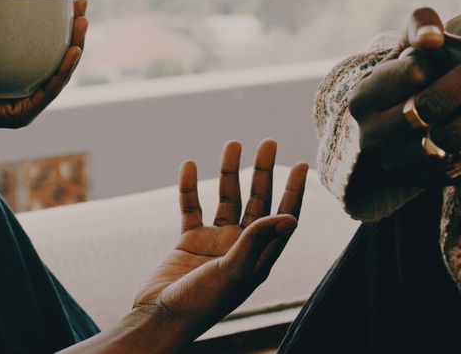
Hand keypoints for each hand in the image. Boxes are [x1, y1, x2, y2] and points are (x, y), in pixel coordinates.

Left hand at [0, 0, 88, 131]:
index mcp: (25, 72)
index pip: (53, 47)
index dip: (67, 25)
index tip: (76, 1)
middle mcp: (30, 89)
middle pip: (62, 60)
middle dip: (77, 33)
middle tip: (83, 9)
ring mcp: (27, 104)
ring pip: (60, 76)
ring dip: (76, 50)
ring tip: (82, 26)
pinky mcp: (20, 116)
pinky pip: (46, 93)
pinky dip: (61, 73)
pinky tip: (71, 54)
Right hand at [130, 140, 306, 337]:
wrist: (159, 318)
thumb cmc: (201, 303)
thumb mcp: (233, 272)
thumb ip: (257, 242)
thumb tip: (290, 218)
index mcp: (258, 259)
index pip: (282, 219)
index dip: (293, 193)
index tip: (300, 165)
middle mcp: (241, 248)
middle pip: (258, 202)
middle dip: (263, 172)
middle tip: (269, 142)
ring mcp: (215, 243)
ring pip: (226, 200)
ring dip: (230, 172)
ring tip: (233, 143)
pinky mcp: (189, 241)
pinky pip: (191, 208)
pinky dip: (190, 187)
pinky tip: (190, 165)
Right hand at [348, 7, 460, 190]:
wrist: (393, 136)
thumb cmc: (402, 80)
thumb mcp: (399, 51)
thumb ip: (417, 27)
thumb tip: (434, 38)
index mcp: (365, 99)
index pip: (404, 77)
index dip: (436, 61)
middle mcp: (378, 138)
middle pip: (431, 107)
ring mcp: (406, 166)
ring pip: (455, 141)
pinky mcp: (434, 183)